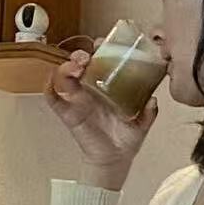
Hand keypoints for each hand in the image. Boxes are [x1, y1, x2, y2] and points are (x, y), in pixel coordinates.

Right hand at [45, 50, 158, 185]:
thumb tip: (153, 100)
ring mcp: (76, 99)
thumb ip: (148, 112)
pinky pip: (52, 97)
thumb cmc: (125, 138)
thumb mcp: (141, 123)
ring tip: (76, 67)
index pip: (99, 62)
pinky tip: (54, 82)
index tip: (103, 44)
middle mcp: (89, 89)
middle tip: (88, 56)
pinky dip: (49, 87)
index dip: (99, 50)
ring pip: (64, 76)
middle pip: (78, 64)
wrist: (115, 160)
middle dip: (80, 55)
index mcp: (106, 86)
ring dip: (66, 67)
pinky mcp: (67, 113)